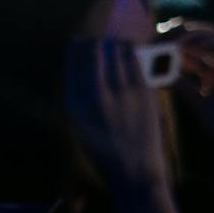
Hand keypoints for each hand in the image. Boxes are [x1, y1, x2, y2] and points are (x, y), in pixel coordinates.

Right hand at [63, 37, 170, 192]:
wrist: (134, 171)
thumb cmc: (106, 151)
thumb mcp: (80, 127)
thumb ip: (78, 98)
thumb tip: (82, 66)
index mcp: (75, 106)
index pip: (71, 66)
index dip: (74, 49)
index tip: (77, 42)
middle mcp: (95, 97)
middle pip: (94, 55)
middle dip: (96, 44)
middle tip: (99, 42)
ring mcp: (120, 94)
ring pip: (115, 54)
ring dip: (114, 45)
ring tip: (114, 44)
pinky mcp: (142, 93)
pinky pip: (134, 62)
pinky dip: (130, 53)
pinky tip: (128, 51)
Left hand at [169, 22, 213, 154]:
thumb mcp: (197, 102)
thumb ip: (183, 85)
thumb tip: (162, 72)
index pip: (198, 50)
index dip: (177, 44)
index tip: (156, 44)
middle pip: (205, 38)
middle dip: (181, 32)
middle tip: (159, 33)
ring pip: (213, 35)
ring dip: (189, 33)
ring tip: (167, 36)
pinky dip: (199, 40)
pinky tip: (179, 46)